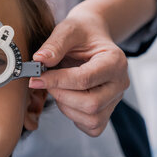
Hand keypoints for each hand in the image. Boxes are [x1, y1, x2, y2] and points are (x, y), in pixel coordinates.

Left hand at [29, 6, 128, 136]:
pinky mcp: (107, 110)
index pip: (85, 79)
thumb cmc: (81, 33)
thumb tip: (40, 60)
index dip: (57, 81)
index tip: (36, 78)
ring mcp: (115, 99)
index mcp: (115, 61)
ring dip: (66, 107)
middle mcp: (120, 83)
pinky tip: (67, 99)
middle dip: (62, 95)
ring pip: (91, 119)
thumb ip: (55, 44)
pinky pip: (92, 127)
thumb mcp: (68, 29)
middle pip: (91, 104)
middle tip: (47, 82)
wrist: (91, 37)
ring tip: (58, 88)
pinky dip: (75, 117)